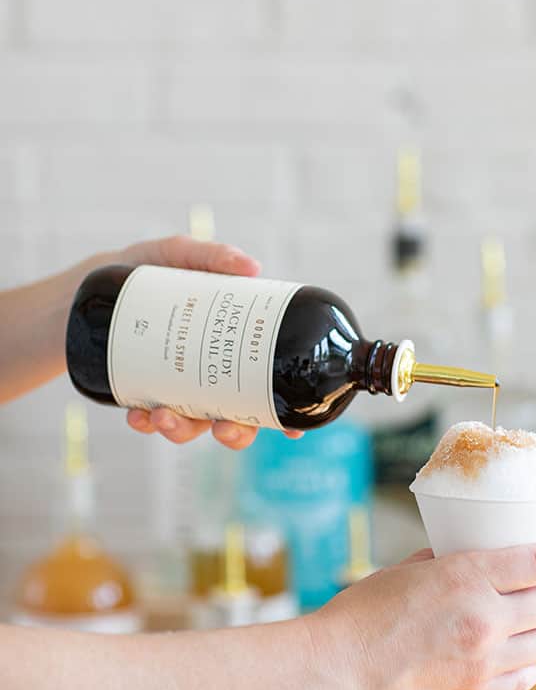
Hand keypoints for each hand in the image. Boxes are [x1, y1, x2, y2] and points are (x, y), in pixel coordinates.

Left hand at [114, 235, 299, 449]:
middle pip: (237, 415)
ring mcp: (178, 387)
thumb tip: (251, 267)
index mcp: (231, 342)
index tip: (294, 428)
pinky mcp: (144, 394)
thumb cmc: (143, 271)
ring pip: (193, 426)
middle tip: (223, 427)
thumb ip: (210, 255)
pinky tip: (138, 415)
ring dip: (183, 431)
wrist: (86, 287)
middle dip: (235, 433)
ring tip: (164, 416)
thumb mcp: (173, 255)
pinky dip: (147, 423)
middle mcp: (210, 371)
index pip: (268, 378)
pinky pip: (151, 420)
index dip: (284, 408)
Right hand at [306, 530, 535, 689]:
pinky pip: (526, 677)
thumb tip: (474, 557)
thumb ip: (450, 562)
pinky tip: (521, 650)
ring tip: (534, 615)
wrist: (338, 668)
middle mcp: (484, 618)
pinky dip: (532, 660)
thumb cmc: (363, 612)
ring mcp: (483, 660)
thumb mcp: (409, 568)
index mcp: (467, 576)